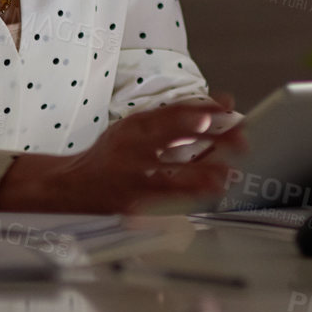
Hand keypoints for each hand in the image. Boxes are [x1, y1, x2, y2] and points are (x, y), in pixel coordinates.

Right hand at [0, 99, 247, 213]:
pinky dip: (189, 198)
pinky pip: (164, 203)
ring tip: (227, 174)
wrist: (71, 186)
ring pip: (171, 178)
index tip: (222, 111)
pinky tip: (208, 194)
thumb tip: (222, 105)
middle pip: (173, 144)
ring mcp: (131, 181)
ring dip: (203, 175)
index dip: (196, 113)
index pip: (169, 116)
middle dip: (211, 143)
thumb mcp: (139, 126)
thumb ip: (178, 117)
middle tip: (240, 142)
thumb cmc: (113, 152)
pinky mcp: (133, 206)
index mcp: (134, 128)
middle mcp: (131, 152)